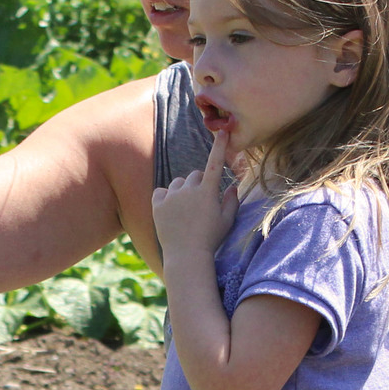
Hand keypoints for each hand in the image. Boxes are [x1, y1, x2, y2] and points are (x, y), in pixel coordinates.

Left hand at [150, 130, 238, 263]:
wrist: (186, 257)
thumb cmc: (211, 240)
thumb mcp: (226, 221)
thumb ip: (231, 201)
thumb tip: (231, 187)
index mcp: (208, 192)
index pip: (215, 163)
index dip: (219, 147)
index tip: (222, 132)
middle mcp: (189, 190)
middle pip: (195, 175)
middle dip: (199, 184)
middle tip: (200, 204)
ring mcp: (172, 196)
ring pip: (178, 183)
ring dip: (182, 191)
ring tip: (185, 211)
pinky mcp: (157, 204)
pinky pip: (161, 192)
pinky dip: (165, 198)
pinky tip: (170, 211)